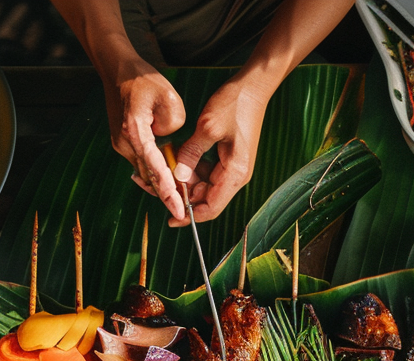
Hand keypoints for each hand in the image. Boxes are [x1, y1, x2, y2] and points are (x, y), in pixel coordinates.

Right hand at [103, 56, 187, 220]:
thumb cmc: (144, 80)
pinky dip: (157, 173)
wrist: (117, 71)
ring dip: (163, 184)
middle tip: (187, 209)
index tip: (179, 209)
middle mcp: (125, 143)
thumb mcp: (168, 96)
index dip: (168, 191)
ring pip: (146, 173)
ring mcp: (122, 145)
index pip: (154, 168)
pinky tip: (171, 181)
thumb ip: (174, 122)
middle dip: (169, 193)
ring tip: (183, 196)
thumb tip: (170, 142)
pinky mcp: (124, 144)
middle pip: (150, 177)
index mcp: (135, 131)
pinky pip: (143, 164)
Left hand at [167, 76, 271, 225]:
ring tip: (165, 169)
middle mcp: (236, 176)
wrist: (253, 88)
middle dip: (184, 196)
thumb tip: (176, 176)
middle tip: (160, 185)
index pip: (211, 208)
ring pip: (205, 186)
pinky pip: (208, 172)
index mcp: (235, 174)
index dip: (190, 216)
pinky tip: (177, 158)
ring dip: (186, 181)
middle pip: (207, 199)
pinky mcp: (229, 158)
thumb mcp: (207, 128)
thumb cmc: (234, 105)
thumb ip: (190, 154)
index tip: (170, 218)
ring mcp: (233, 167)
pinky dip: (192, 169)